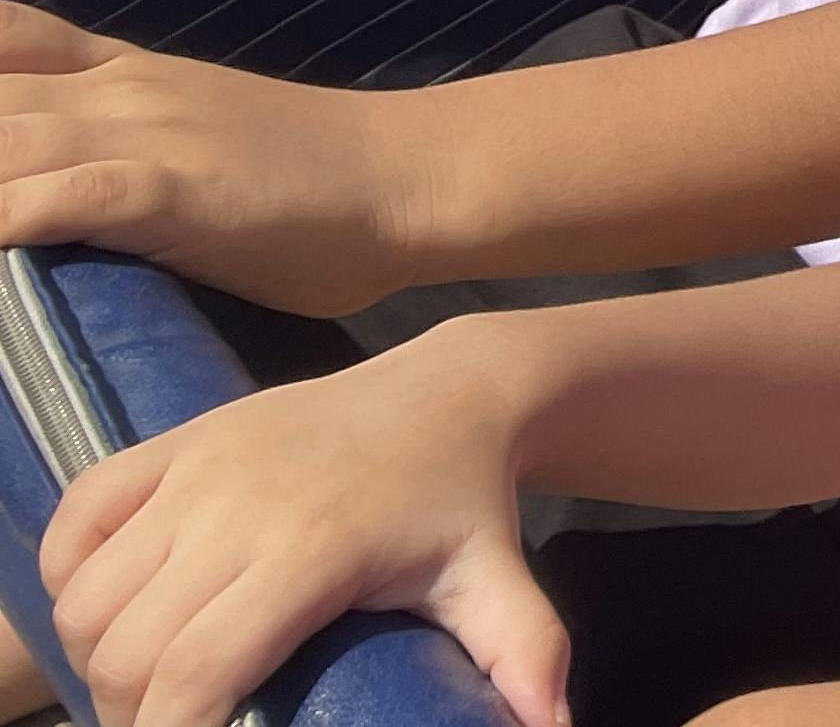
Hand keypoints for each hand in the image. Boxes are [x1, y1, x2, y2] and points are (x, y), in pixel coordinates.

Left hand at [0, 6, 435, 317]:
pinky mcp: (175, 188)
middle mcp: (115, 91)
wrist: (408, 175)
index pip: (1, 45)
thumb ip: (110, 144)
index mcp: (116, 75)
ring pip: (2, 143)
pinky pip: (66, 193)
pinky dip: (11, 210)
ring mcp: (145, 133)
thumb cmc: (303, 179)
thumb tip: (41, 180)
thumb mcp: (192, 131)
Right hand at [42, 343, 566, 726]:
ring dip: (99, 655)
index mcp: (312, 548)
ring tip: (144, 682)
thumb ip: (524, 655)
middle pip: (129, 649)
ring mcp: (199, 467)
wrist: (451, 390)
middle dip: (134, 711)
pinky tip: (114, 609)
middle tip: (169, 724)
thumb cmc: (464, 502)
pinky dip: (70, 577)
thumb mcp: (496, 582)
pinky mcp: (175, 442)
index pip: (196, 671)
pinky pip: (80, 520)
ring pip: (91, 597)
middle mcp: (238, 504)